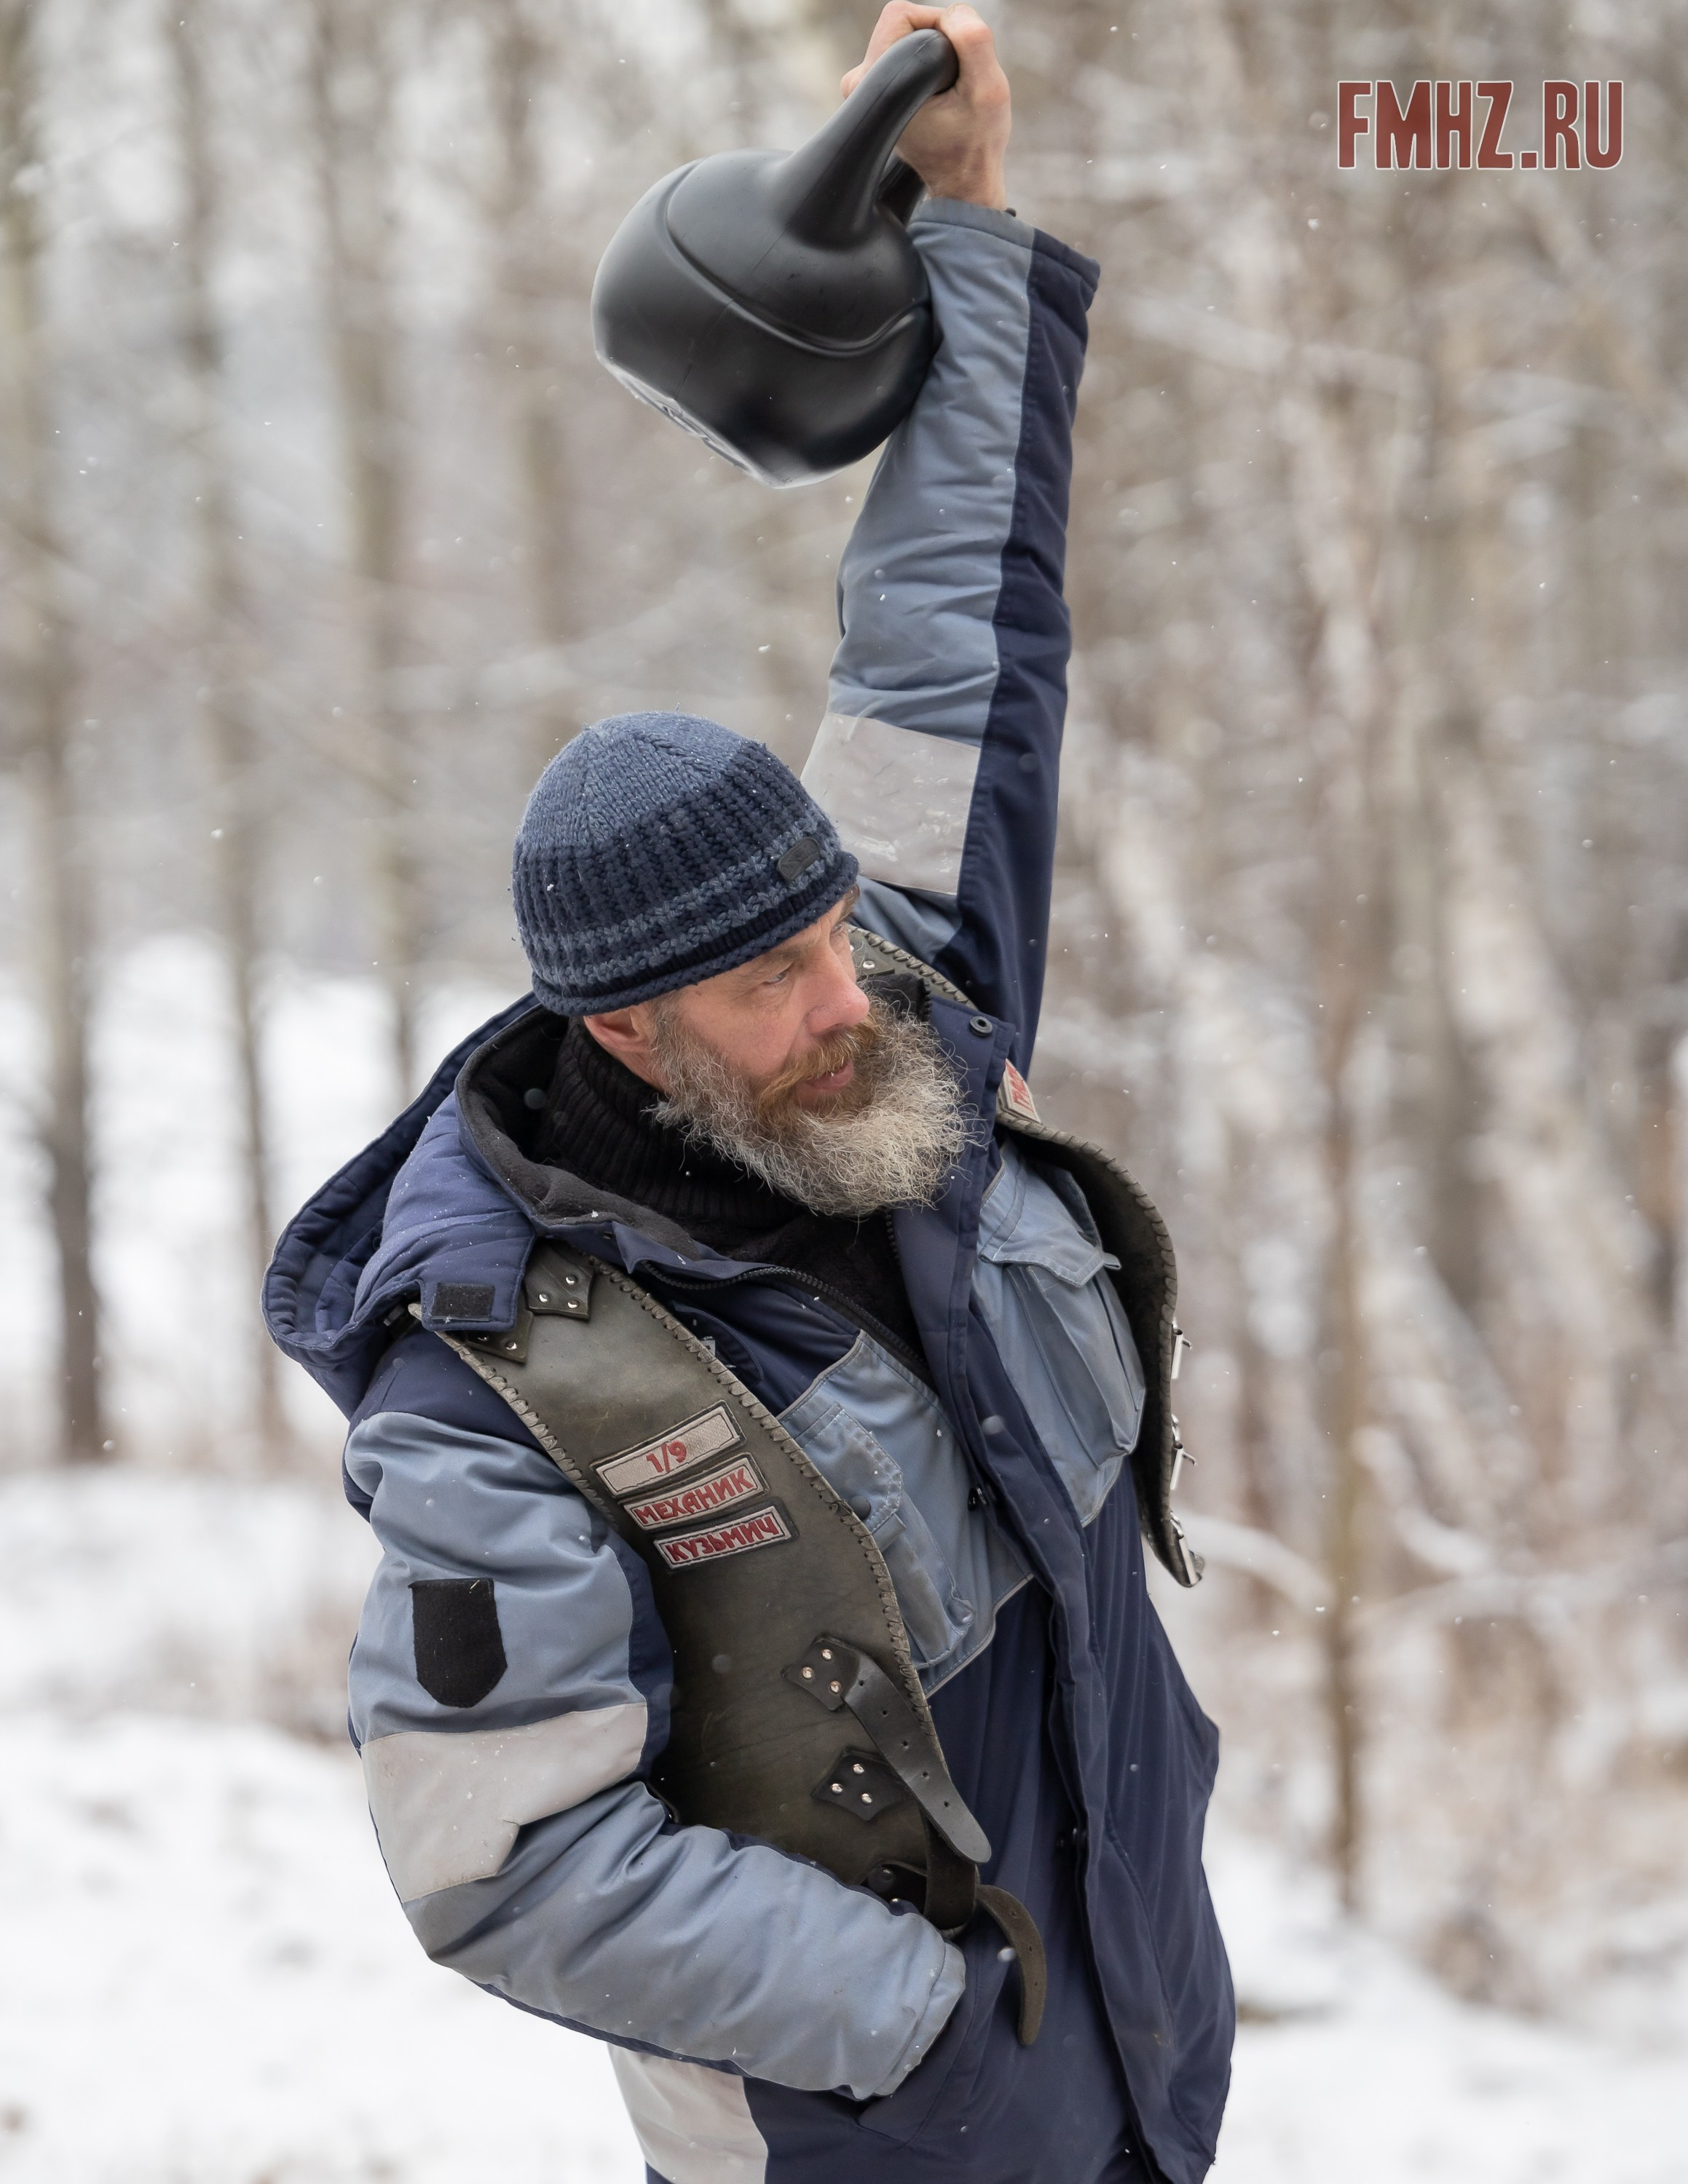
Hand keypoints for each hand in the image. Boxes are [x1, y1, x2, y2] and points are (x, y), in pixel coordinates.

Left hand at [841, 4, 1010, 211]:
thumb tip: (953, 14)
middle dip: (937, 43)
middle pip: (903, 24)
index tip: (957, 64)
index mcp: (878, 83)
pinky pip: (904, 52)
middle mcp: (860, 84)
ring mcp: (865, 88)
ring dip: (934, 55)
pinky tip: (938, 98)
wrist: (963, 182)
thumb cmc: (975, 141)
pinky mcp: (875, 90)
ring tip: (947, 95)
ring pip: (906, 37)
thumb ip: (973, 39)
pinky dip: (926, 66)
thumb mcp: (988, 89)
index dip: (940, 26)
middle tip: (954, 84)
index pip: (904, 14)